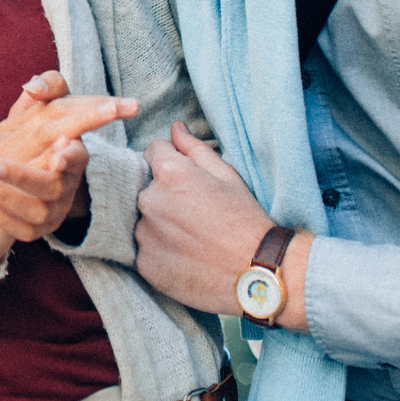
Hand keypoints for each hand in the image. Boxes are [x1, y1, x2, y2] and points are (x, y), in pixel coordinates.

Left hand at [0, 72, 135, 266]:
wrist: (18, 172)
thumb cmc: (39, 134)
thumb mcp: (45, 107)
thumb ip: (50, 87)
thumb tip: (34, 85)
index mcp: (73, 155)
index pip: (80, 155)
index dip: (72, 155)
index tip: (58, 151)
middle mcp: (68, 184)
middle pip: (52, 186)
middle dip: (22, 176)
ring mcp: (55, 209)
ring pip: (36, 210)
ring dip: (6, 194)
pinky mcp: (39, 228)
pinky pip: (23, 231)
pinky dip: (2, 217)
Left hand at [136, 121, 308, 327]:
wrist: (257, 272)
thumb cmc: (245, 220)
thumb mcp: (226, 175)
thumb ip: (194, 148)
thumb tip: (175, 127)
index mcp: (169, 174)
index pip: (152, 151)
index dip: (171, 162)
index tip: (189, 181)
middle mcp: (149, 201)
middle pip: (144, 186)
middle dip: (162, 192)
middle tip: (192, 212)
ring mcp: (144, 235)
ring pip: (142, 218)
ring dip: (158, 222)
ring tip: (190, 236)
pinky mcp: (145, 264)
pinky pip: (144, 248)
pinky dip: (158, 250)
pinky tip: (185, 255)